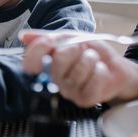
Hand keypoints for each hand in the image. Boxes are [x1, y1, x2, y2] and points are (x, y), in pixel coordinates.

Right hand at [21, 31, 137, 106]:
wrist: (113, 66)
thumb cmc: (89, 52)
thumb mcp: (69, 38)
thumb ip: (48, 37)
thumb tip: (24, 36)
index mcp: (45, 66)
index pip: (30, 63)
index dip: (39, 49)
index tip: (50, 40)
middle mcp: (53, 82)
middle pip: (57, 62)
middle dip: (73, 48)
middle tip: (80, 49)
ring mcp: (68, 92)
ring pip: (78, 70)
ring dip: (90, 58)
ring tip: (92, 60)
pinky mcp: (84, 100)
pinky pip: (92, 81)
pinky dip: (100, 70)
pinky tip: (99, 71)